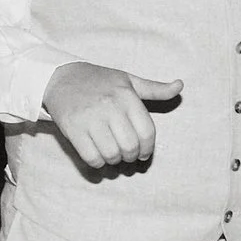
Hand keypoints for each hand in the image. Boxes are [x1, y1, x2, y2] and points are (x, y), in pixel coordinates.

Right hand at [41, 62, 183, 169]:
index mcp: (126, 95)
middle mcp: (109, 106)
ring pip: (111, 154)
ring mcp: (90, 118)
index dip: (148, 149)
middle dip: (130, 157)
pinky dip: (98, 163)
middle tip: (127, 155)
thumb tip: (180, 86)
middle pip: (130, 147)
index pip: (147, 132)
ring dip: (114, 160)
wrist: (61, 77)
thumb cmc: (99, 81)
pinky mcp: (73, 129)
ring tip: (112, 154)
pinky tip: (98, 156)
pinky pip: (91, 157)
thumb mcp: (128, 80)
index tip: (143, 153)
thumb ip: (155, 88)